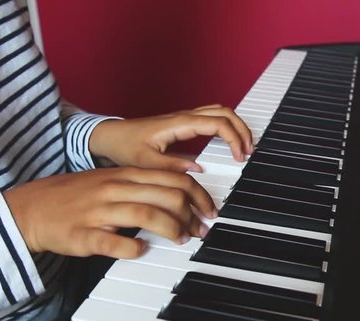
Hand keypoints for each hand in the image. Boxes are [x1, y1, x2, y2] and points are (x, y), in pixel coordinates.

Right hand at [3, 167, 215, 257]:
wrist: (31, 209)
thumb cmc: (76, 197)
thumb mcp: (111, 181)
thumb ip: (143, 185)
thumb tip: (180, 193)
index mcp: (123, 175)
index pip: (171, 179)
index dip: (197, 195)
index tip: (208, 210)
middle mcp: (114, 189)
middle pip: (165, 196)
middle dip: (190, 214)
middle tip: (199, 230)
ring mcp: (98, 212)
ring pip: (145, 215)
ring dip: (170, 229)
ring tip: (180, 240)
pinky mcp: (83, 235)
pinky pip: (113, 242)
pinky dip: (133, 248)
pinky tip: (142, 251)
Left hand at [89, 104, 253, 171]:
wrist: (110, 136)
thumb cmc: (125, 146)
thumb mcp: (145, 162)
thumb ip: (172, 166)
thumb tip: (198, 169)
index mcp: (178, 123)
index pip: (217, 122)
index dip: (233, 138)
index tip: (239, 156)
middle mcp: (184, 117)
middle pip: (225, 112)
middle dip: (242, 130)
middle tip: (249, 151)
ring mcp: (185, 118)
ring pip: (220, 111)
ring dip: (236, 126)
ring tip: (244, 147)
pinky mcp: (184, 124)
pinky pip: (212, 118)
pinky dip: (226, 127)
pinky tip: (228, 143)